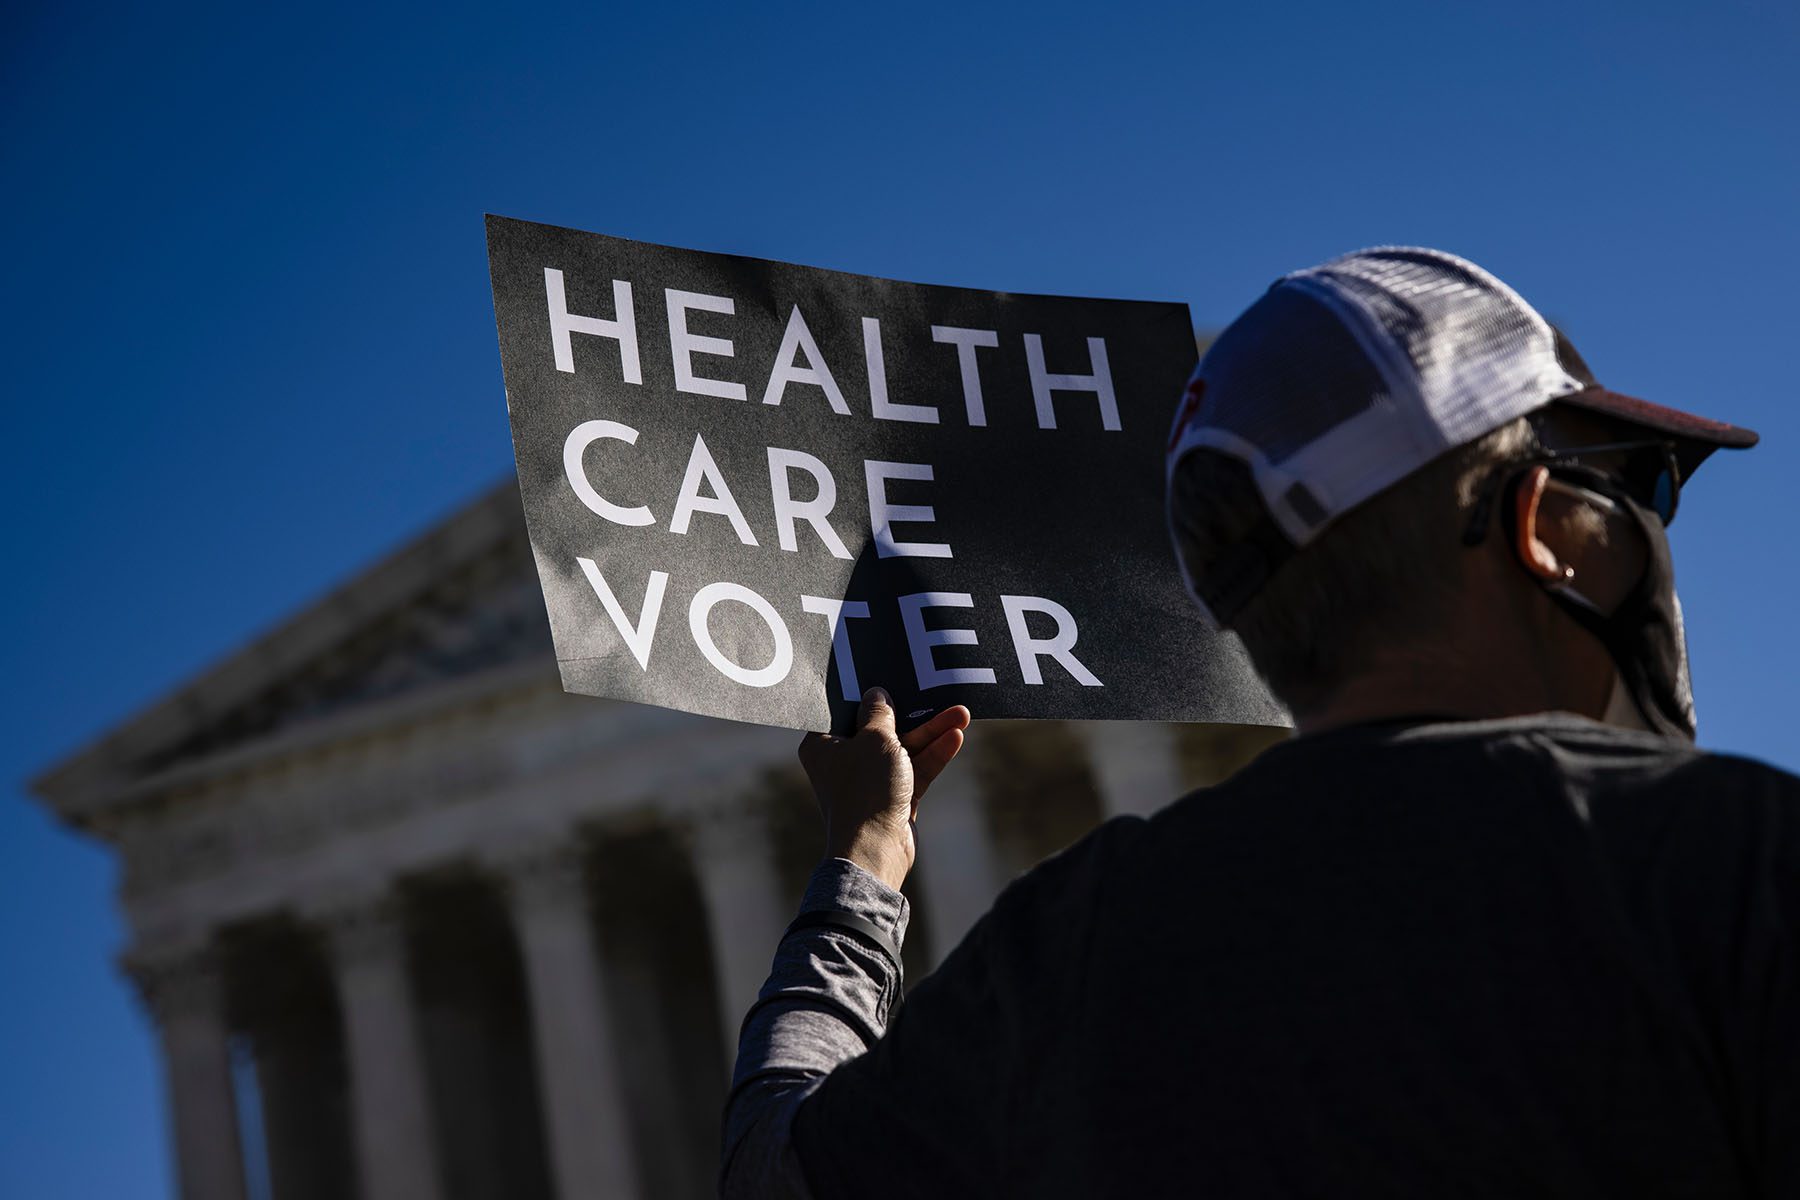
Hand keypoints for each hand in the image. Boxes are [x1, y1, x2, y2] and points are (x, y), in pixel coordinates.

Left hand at [798, 689, 971, 890]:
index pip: (847, 710)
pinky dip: (932, 755)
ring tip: (961, 715)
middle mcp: (843, 761)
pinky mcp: (891, 797)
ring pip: (903, 748)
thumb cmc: (866, 790)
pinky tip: (955, 738)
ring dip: (931, 733)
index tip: (890, 675)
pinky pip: (914, 769)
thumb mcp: (876, 739)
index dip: (869, 694)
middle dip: (913, 714)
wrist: (876, 850)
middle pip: (881, 728)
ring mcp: (868, 780)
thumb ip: (880, 713)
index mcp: (823, 745)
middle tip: (937, 695)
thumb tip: (877, 694)